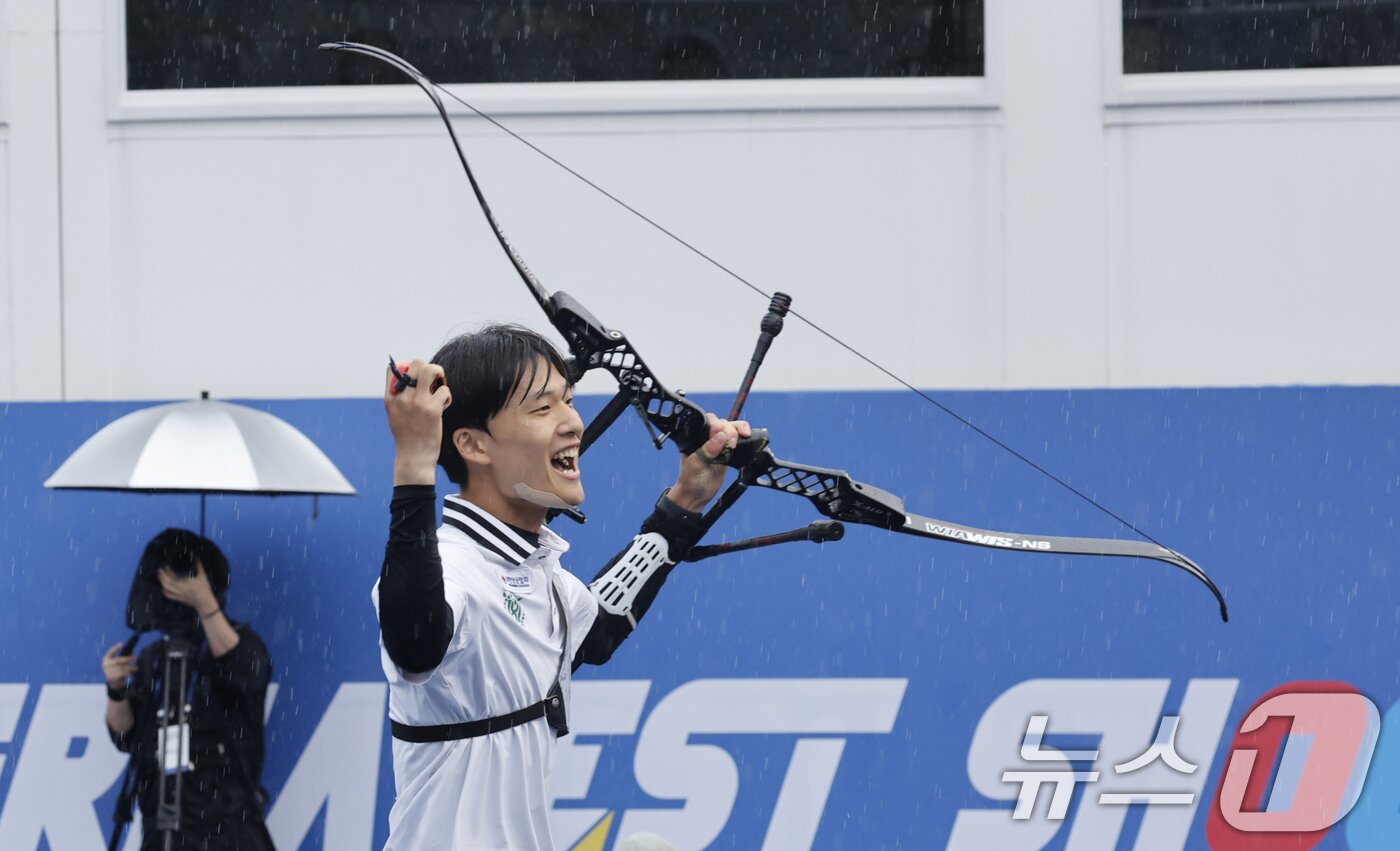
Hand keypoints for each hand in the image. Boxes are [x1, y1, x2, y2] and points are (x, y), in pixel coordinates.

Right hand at [101, 642, 137, 688]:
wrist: (114, 682)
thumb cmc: (117, 670)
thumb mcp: (120, 662)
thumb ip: (124, 657)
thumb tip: (132, 651)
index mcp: (106, 659)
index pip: (110, 652)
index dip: (116, 648)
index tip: (122, 644)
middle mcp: (106, 665)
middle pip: (118, 660)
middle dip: (128, 659)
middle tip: (136, 658)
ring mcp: (108, 672)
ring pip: (121, 668)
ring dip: (130, 668)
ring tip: (136, 668)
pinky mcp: (112, 678)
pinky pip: (122, 674)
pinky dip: (128, 673)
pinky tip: (132, 673)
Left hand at [158, 561, 218, 615]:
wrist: (204, 602)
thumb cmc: (204, 589)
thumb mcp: (203, 576)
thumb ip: (199, 566)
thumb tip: (197, 557)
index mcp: (186, 583)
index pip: (173, 577)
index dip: (167, 571)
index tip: (165, 566)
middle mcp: (180, 589)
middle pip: (167, 583)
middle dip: (162, 576)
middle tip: (160, 570)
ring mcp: (178, 594)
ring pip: (166, 589)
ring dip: (162, 582)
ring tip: (160, 576)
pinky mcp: (178, 598)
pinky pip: (168, 595)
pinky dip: (164, 590)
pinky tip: (163, 586)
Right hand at [385, 359, 451, 484]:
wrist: (414, 457)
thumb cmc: (407, 435)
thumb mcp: (395, 414)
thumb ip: (400, 397)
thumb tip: (411, 378)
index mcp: (390, 397)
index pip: (394, 368)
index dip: (408, 367)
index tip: (416, 377)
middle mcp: (402, 397)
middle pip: (416, 363)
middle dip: (428, 368)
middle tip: (433, 381)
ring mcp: (417, 402)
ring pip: (431, 370)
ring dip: (439, 375)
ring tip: (439, 388)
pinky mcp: (432, 409)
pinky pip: (444, 390)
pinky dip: (447, 396)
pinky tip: (444, 406)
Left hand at [666, 413, 751, 511]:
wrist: (696, 496)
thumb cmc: (690, 479)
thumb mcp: (696, 464)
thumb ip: (707, 450)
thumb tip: (721, 436)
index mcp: (696, 438)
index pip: (710, 422)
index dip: (718, 426)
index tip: (722, 435)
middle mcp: (708, 439)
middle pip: (723, 424)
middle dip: (730, 430)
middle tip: (731, 443)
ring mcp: (719, 446)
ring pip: (732, 430)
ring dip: (739, 431)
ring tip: (743, 437)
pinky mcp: (728, 455)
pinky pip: (738, 442)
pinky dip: (744, 439)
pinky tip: (746, 440)